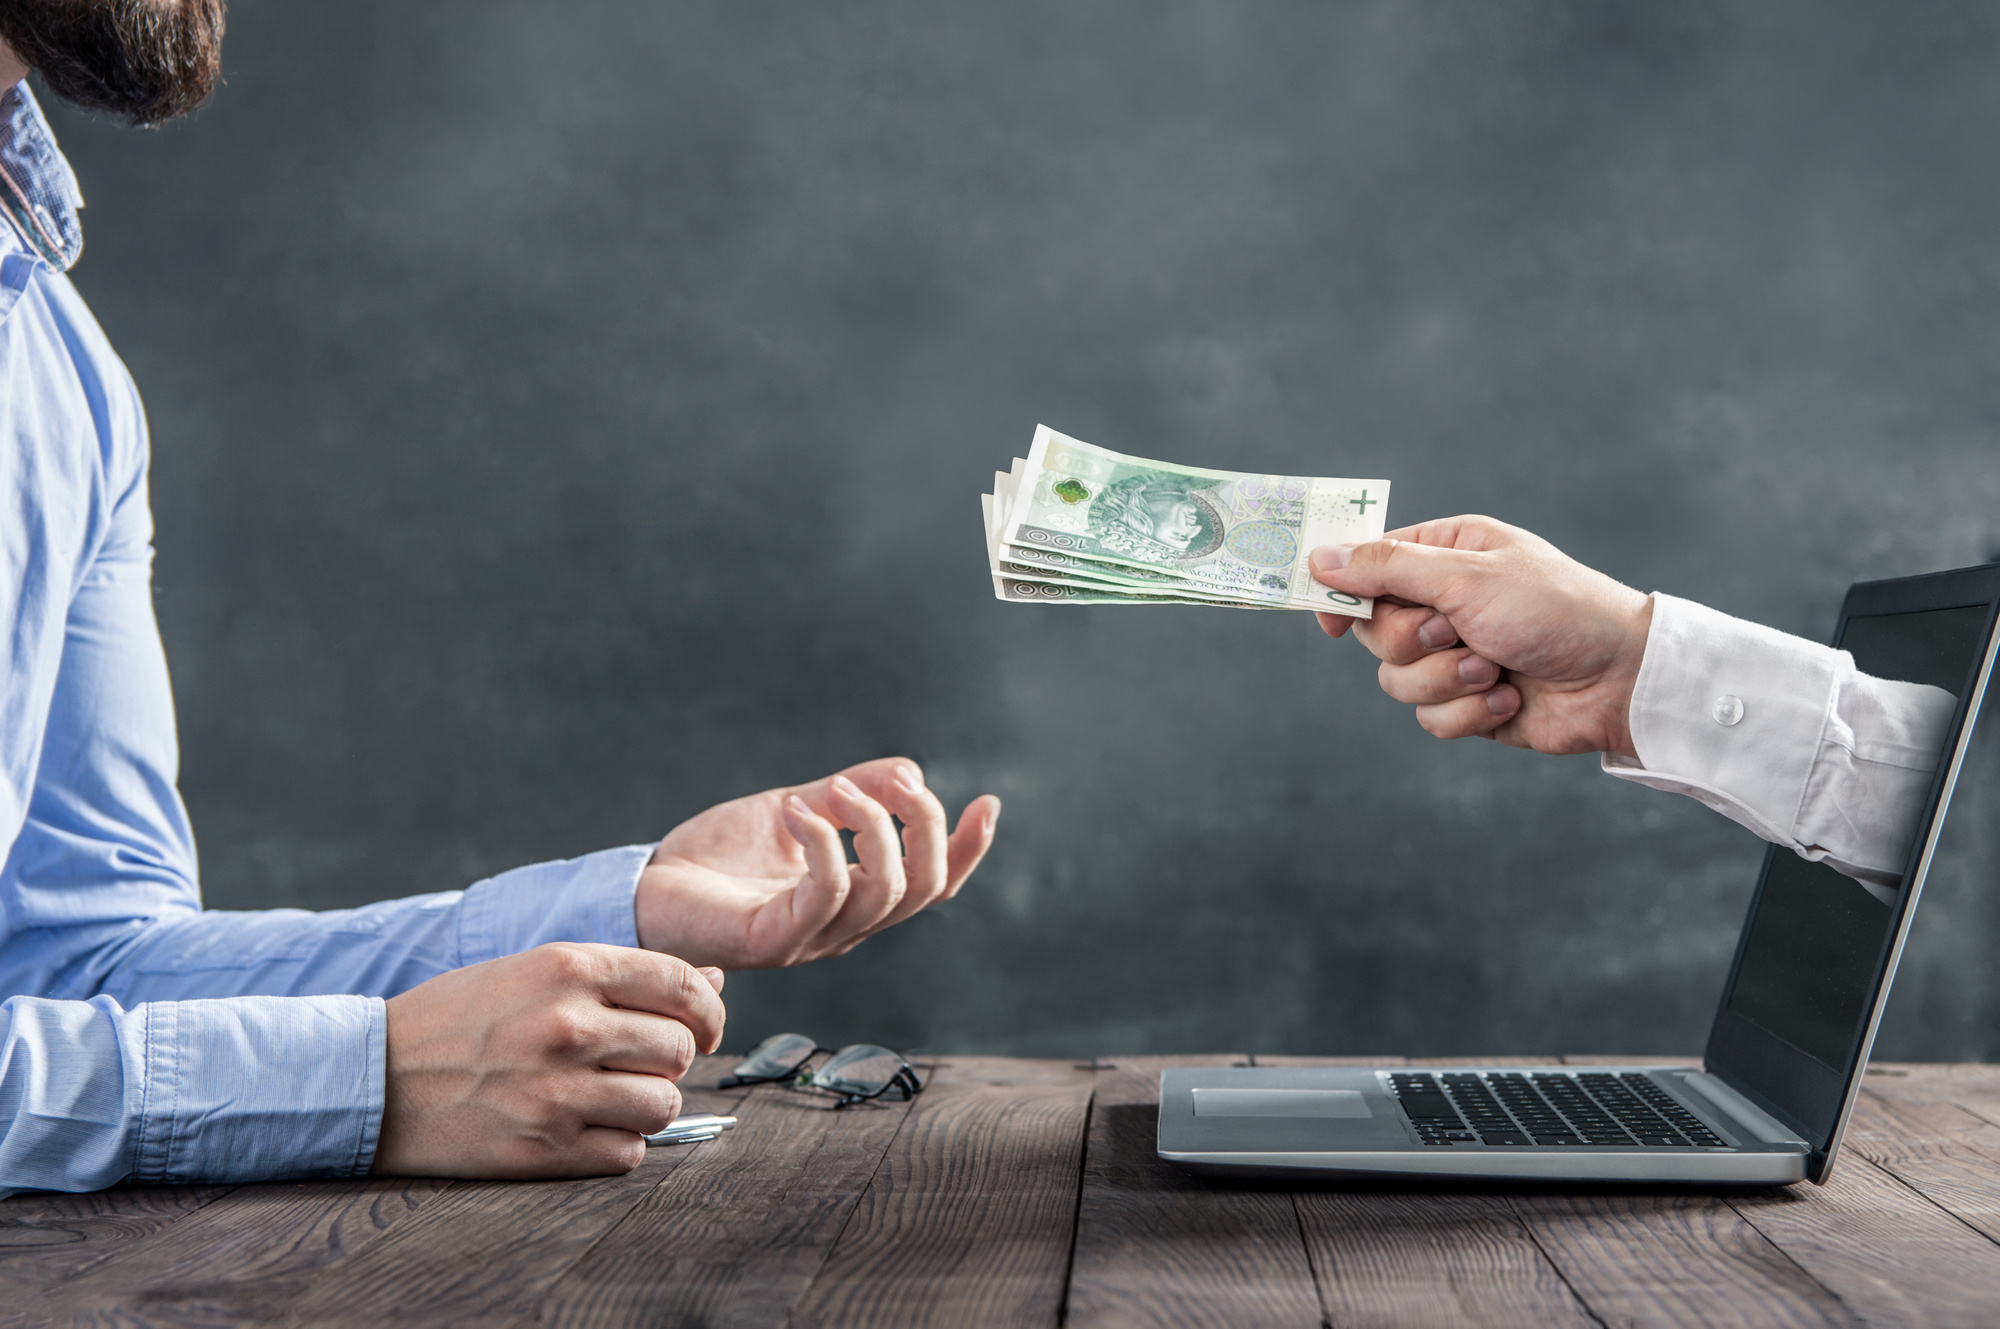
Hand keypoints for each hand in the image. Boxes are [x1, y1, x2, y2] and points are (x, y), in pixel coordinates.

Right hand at [373, 943, 725, 1178]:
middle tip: (638, 1061)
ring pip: (664, 1103)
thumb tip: (713, 981)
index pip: (683, 985)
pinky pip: (628, 1153)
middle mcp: (569, 1026)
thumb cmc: (459, 1018)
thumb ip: (626, 974)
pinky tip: (586, 1127)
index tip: (704, 1025)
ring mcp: (557, 1092)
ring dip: (648, 1103)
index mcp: (569, 968)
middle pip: (681, 1048)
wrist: (375, 1078)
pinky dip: (618, 1145)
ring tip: (611, 1095)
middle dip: (671, 1057)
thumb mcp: (535, 969)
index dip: (708, 1009)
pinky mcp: (544, 1149)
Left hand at [635, 757, 1001, 969]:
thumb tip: (910, 771)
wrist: (644, 889)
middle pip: (922, 889)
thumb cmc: (716, 859)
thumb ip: (850, 793)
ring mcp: (811, 938)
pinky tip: (798, 810)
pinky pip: (824, 896)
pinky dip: (823, 843)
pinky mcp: (774, 940)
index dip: (968, 850)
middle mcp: (844, 926)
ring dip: (872, 826)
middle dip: (927, 827)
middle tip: (898, 782)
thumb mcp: (796, 809)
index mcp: (856, 898)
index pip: (932, 885)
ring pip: (883, 893)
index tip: (988, 802)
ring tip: (833, 788)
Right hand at [1309, 515, 1653, 756]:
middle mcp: (1445, 603)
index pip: (1368, 567)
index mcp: (1445, 555)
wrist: (1619, 679)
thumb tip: (1319, 559)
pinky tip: (1509, 697)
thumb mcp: (1466, 576)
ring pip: (1396, 680)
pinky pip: (1430, 718)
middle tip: (1454, 632)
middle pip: (1374, 632)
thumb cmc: (1556, 609)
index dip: (1342, 592)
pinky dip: (1469, 711)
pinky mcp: (1468, 702)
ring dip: (1446, 680)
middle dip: (1413, 642)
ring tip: (1494, 669)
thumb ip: (1387, 567)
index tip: (1328, 619)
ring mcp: (1455, 655)